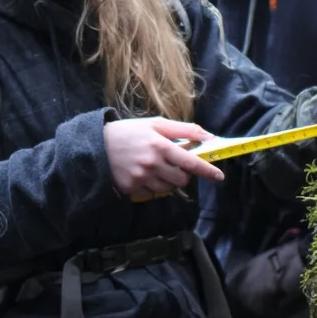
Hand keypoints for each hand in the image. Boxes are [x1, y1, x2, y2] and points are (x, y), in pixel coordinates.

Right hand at [103, 117, 224, 195]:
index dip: (207, 171)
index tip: (219, 176)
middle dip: (182, 175)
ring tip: (155, 168)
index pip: (191, 162)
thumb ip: (184, 130)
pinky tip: (142, 174)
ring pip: (168, 188)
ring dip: (167, 181)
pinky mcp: (132, 188)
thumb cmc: (130, 131)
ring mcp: (141, 177)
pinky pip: (151, 193)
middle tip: (174, 165)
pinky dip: (152, 186)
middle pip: (181, 179)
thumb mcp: (156, 124)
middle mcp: (152, 163)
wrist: (97, 144)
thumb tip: (209, 136)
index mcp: (160, 145)